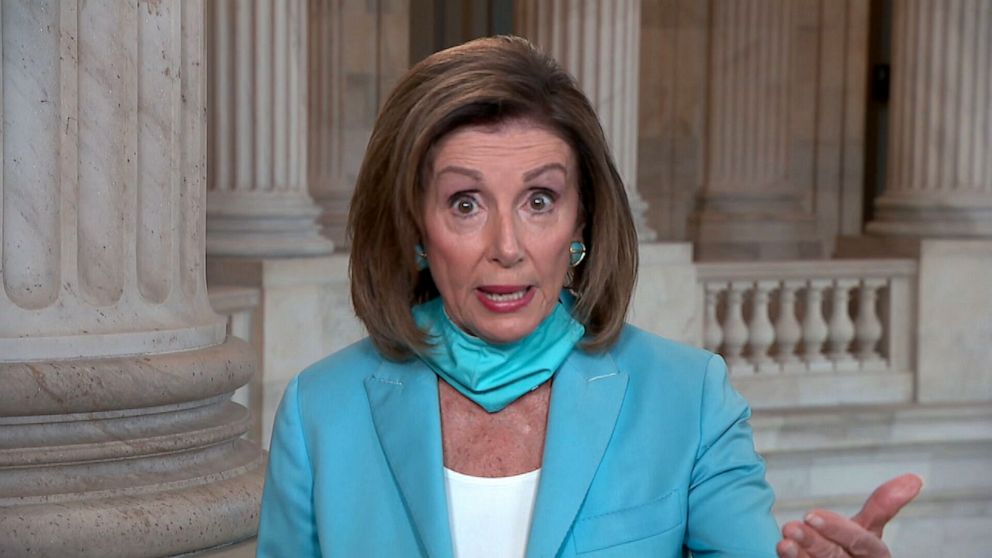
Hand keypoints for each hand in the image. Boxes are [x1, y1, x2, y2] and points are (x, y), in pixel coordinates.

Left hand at [776, 473, 922, 557]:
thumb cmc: (851, 552)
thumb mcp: (868, 530)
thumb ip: (882, 506)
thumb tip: (915, 477)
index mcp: (873, 555)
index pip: (861, 542)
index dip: (838, 529)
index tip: (810, 514)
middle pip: (835, 556)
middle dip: (813, 542)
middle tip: (790, 528)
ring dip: (798, 556)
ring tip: (782, 543)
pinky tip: (782, 553)